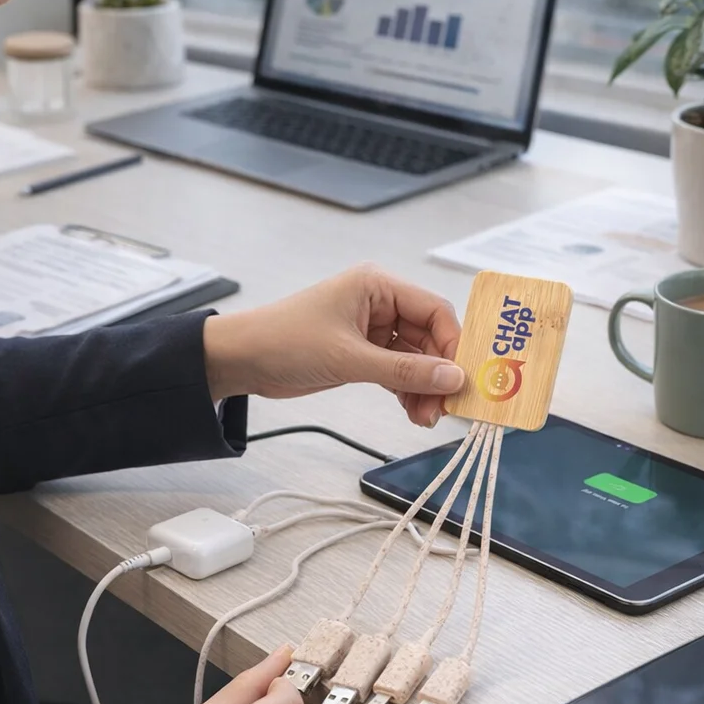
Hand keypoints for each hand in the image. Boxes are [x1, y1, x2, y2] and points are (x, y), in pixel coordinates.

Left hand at [203, 263, 463, 426]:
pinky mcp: (360, 352)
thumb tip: (452, 378)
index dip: (454, 345)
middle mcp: (378, 303)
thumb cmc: (284, 341)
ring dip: (423, 387)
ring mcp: (370, 328)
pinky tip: (412, 411)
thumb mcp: (349, 358)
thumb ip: (403, 370)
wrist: (241, 359)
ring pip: (415, 358)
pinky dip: (406, 390)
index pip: (435, 311)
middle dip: (437, 373)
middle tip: (444, 408)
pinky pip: (396, 370)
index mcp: (377, 285)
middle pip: (429, 337)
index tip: (462, 379)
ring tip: (425, 418)